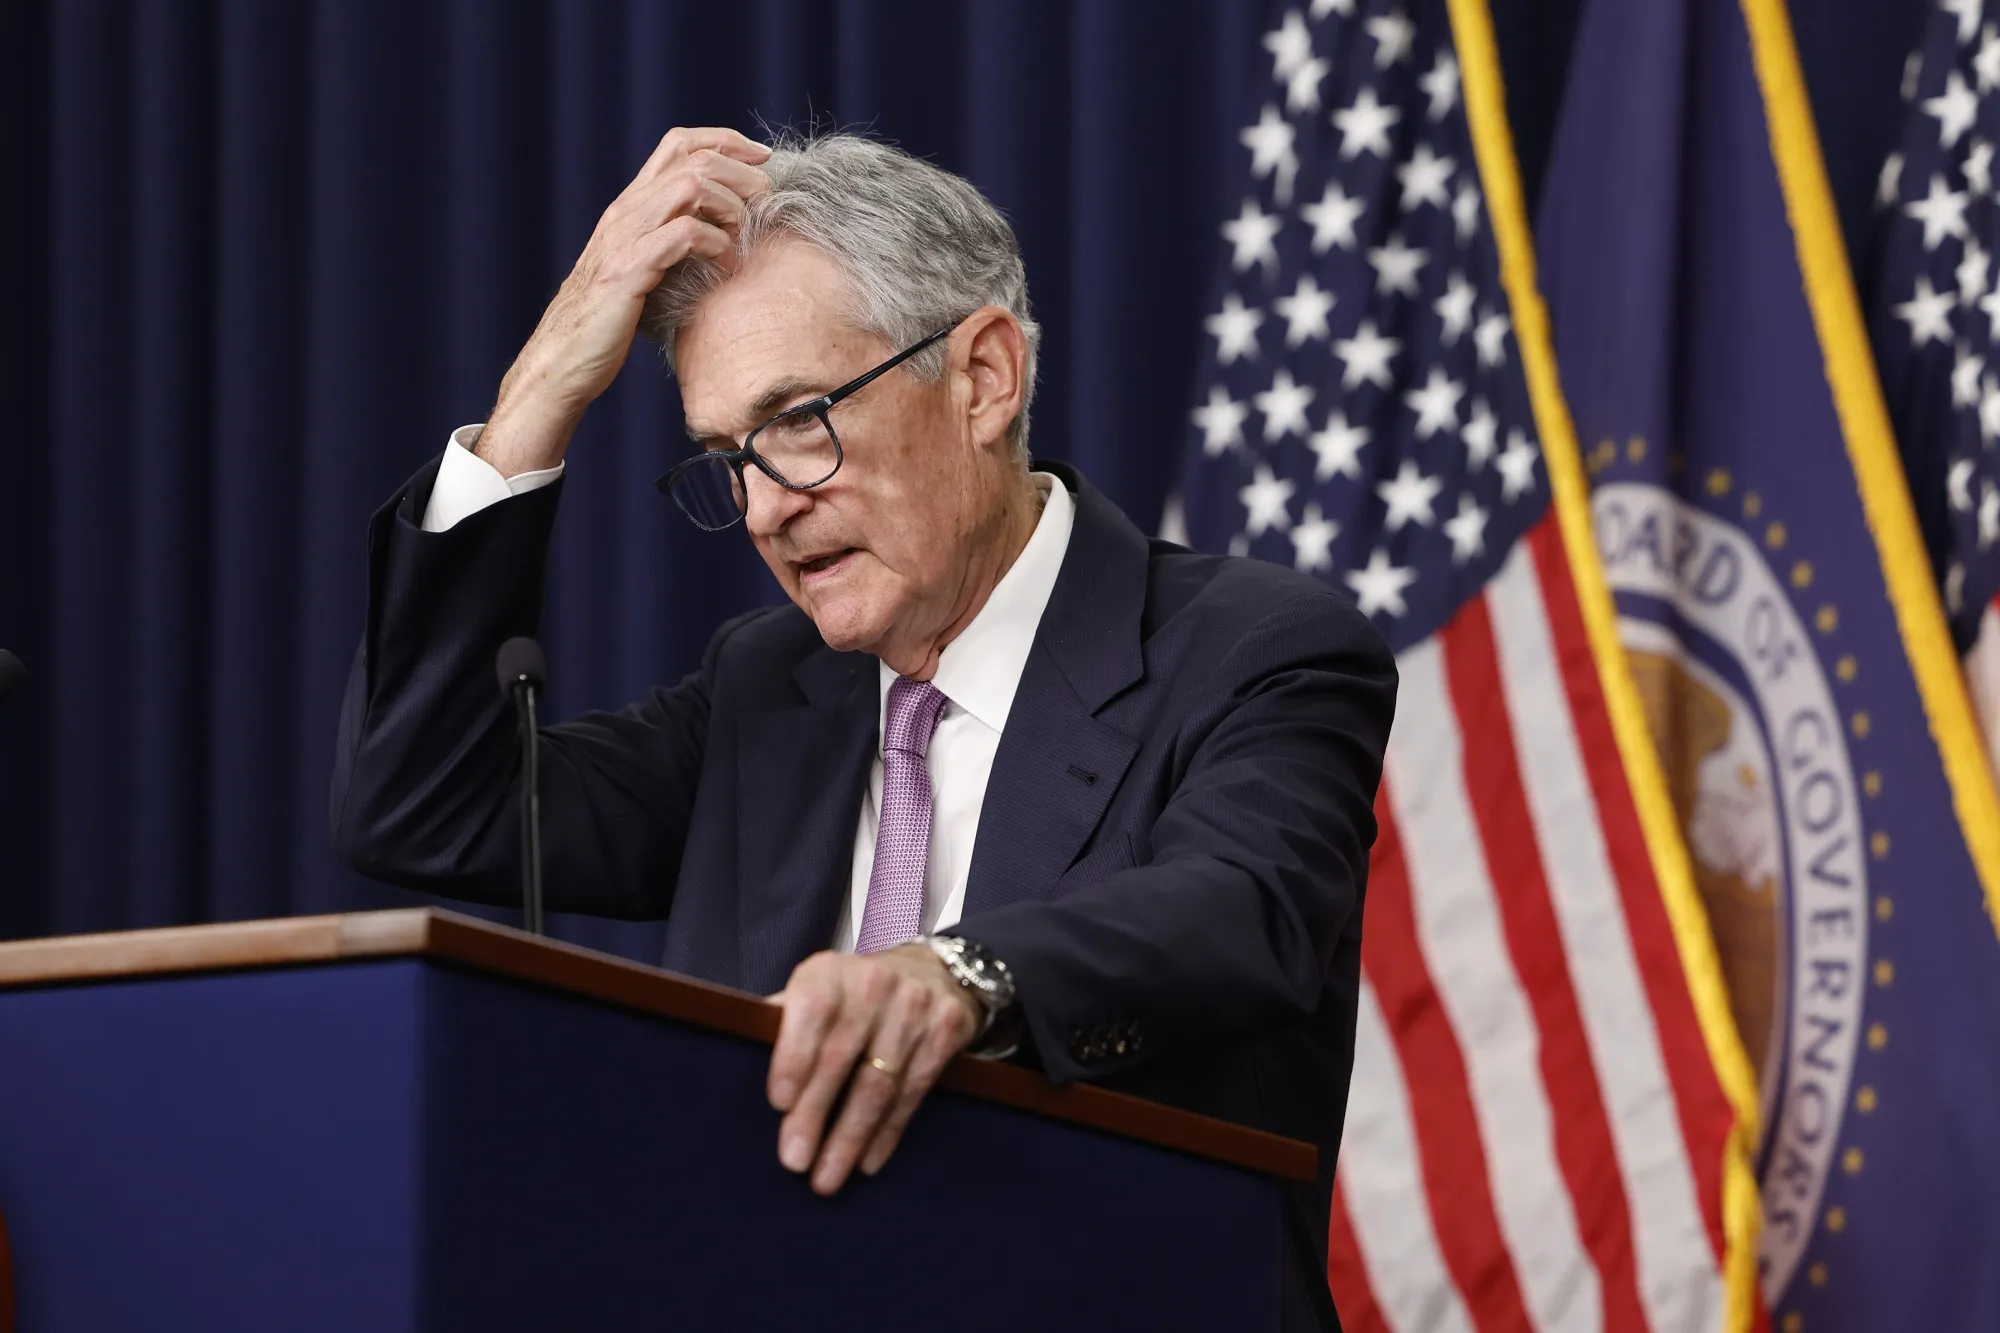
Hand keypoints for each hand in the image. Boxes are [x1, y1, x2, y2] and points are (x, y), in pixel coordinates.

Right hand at [477, 126, 772, 477]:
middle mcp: (626, 212)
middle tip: (766, 201)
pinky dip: (715, 244)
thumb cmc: (609, 321)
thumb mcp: (642, 268)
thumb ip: (670, 241)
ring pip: (689, 186)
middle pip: (693, 159)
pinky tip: (726, 265)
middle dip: (741, 173)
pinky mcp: (628, 272)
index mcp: (632, 206)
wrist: (563, 361)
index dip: (725, 140)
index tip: (762, 159)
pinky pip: (682, 236)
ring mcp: (624, 239)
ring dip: (730, 206)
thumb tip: (722, 232)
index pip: (679, 144)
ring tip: (745, 235)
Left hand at [766, 944, 982, 1194]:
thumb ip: (784, 1022)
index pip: (811, 1011)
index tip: (780, 1104)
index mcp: (828, 972)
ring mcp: (915, 1007)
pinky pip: (912, 1093)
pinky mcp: (945, 1031)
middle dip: (816, 1114)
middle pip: (841, 1057)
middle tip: (795, 1159)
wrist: (930, 973)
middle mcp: (874, 984)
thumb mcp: (817, 991)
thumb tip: (743, 1061)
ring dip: (850, 1137)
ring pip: (878, 1084)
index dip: (794, 1056)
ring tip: (827, 1176)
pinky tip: (867, 1162)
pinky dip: (887, 1133)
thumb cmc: (853, 994)